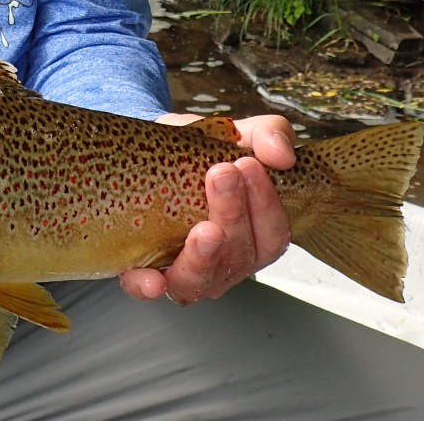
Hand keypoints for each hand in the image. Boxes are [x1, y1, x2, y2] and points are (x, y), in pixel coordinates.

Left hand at [118, 114, 295, 305]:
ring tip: (205, 229)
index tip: (248, 165)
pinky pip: (142, 288)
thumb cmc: (201, 152)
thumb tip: (282, 155)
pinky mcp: (142, 271)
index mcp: (254, 234)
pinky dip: (148, 287)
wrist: (148, 150)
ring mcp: (185, 271)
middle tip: (222, 174)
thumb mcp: (236, 134)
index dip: (265, 205)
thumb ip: (268, 135)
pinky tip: (154, 280)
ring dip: (204, 257)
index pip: (272, 235)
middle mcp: (224, 261)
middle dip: (233, 215)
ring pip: (199, 281)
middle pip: (239, 256)